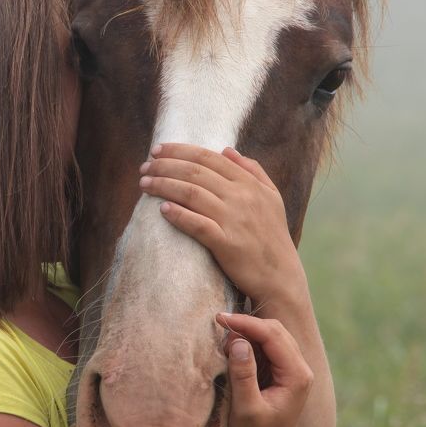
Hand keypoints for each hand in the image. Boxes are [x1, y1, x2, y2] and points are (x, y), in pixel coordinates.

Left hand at [138, 144, 307, 309]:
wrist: (281, 276)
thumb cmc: (272, 236)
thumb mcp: (272, 198)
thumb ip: (252, 171)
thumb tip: (227, 150)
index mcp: (249, 183)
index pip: (208, 157)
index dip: (179, 151)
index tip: (156, 150)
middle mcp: (242, 197)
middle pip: (195, 172)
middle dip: (165, 166)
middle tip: (144, 167)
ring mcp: (234, 220)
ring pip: (192, 194)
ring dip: (164, 185)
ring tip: (144, 184)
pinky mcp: (227, 244)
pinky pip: (198, 225)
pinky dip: (179, 215)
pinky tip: (162, 209)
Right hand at [215, 312, 314, 426]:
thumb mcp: (245, 408)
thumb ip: (243, 374)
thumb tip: (237, 341)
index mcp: (297, 376)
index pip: (272, 335)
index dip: (246, 323)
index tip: (219, 318)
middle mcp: (300, 371)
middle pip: (275, 330)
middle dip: (247, 324)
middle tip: (218, 323)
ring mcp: (291, 373)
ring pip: (271, 337)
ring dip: (248, 332)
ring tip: (222, 338)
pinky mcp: (280, 376)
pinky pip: (266, 349)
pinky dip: (249, 343)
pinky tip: (231, 347)